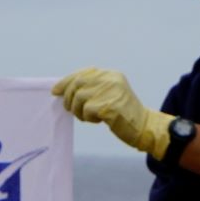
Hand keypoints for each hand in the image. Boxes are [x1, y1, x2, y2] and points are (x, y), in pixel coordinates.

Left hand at [52, 68, 172, 160]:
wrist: (143, 126)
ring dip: (78, 110)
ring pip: (79, 98)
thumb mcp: (110, 93)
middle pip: (78, 84)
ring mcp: (110, 92)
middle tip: (69, 109)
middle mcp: (110, 79)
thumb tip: (64, 89)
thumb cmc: (123, 113)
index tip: (56, 90)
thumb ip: (92, 88)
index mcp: (111, 74)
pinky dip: (88, 118)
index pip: (83, 73)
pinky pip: (87, 111)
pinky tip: (98, 120)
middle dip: (68, 97)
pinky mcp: (109, 106)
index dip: (66, 81)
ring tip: (88, 116)